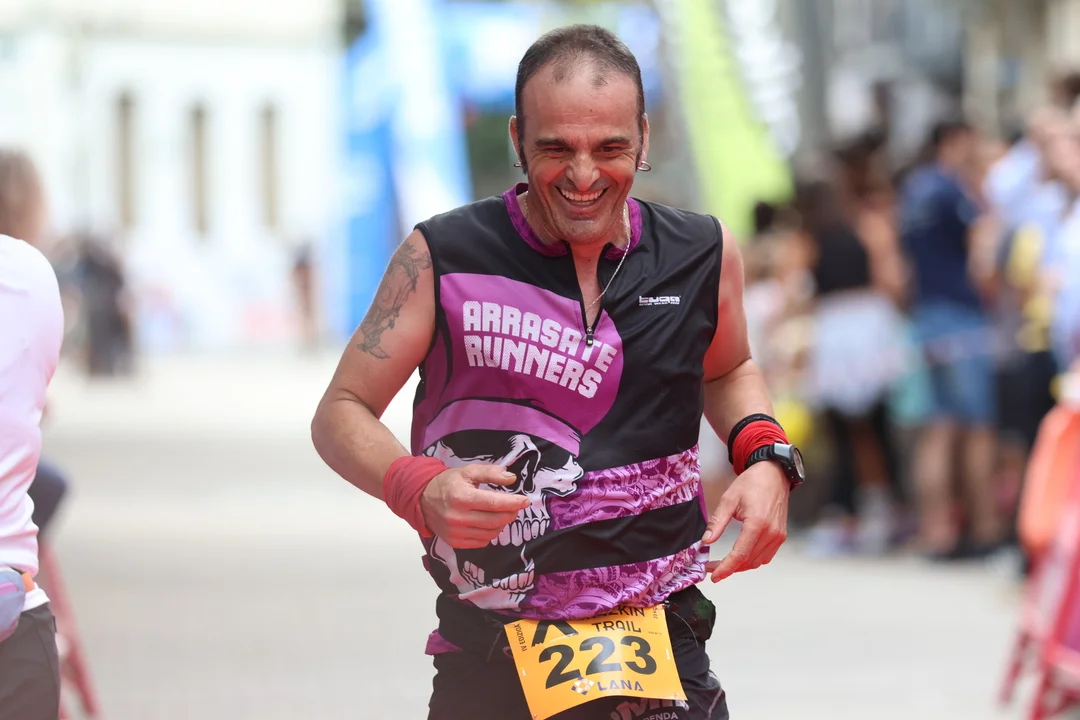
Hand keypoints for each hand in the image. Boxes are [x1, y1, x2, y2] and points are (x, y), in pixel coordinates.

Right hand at [420, 464, 530, 548]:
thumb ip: (491, 473)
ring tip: (501, 514)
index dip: (513, 503)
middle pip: (495, 521)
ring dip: (501, 524)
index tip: (525, 501)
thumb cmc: (449, 483)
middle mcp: (457, 517)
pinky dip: (490, 533)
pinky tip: (488, 523)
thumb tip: (512, 478)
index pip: (494, 504)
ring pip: (490, 533)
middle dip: (510, 514)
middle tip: (514, 507)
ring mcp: (455, 532)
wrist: (422, 499)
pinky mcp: (454, 542)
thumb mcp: (468, 471)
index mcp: (461, 497)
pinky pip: (481, 542)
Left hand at [701, 461, 789, 581]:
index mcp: (757, 524)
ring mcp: (778, 536)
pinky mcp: (781, 536)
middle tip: (712, 567)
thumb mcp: (729, 500)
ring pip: (757, 562)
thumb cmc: (752, 483)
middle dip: (729, 568)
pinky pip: (766, 556)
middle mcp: (771, 533)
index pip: (740, 555)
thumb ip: (717, 522)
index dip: (725, 568)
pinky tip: (741, 556)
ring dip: (740, 566)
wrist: (774, 474)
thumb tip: (706, 541)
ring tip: (723, 563)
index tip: (714, 576)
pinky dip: (752, 560)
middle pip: (748, 561)